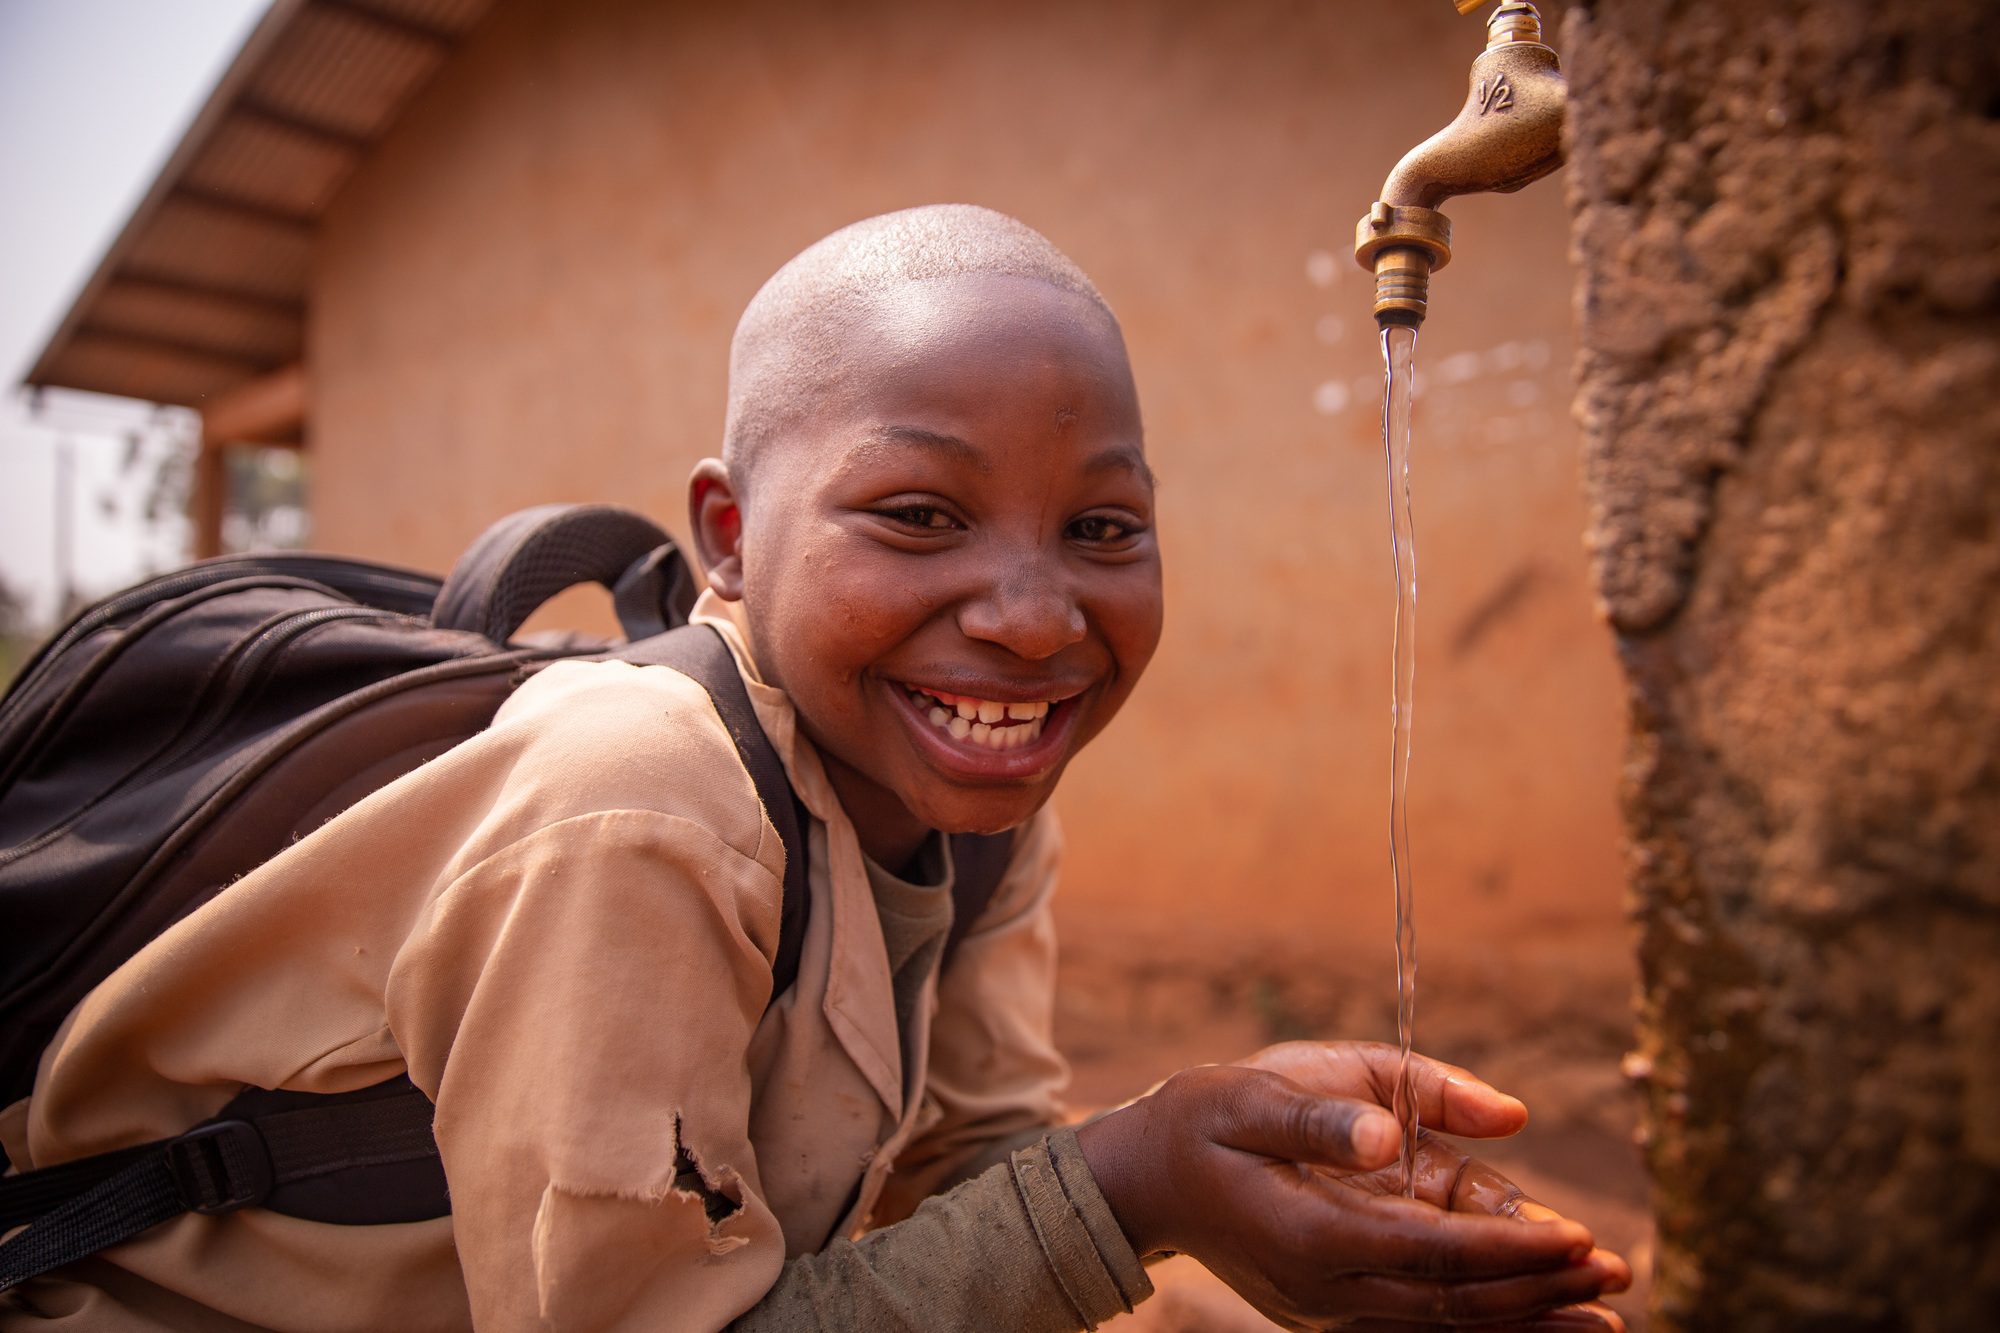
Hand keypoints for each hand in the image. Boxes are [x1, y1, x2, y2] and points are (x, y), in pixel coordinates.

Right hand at [1075, 1043, 1630, 1330]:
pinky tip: (1536, 1317)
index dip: (1509, 1248)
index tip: (1578, 1237)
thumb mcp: (1259, 1089)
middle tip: (1618, 1276)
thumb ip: (1336, 1110)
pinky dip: (1483, 1321)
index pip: (1431, 1252)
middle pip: (1450, 1304)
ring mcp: (1330, 1306)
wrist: (1145, 1175)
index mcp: (1310, 1233)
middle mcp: (1326, 1287)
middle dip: (1538, 1292)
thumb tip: (1416, 1126)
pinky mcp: (1336, 1304)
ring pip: (1441, 1324)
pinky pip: (1421, 1320)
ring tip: (1604, 1316)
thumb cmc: (1205, 1117)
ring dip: (1524, 1319)